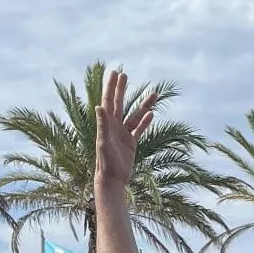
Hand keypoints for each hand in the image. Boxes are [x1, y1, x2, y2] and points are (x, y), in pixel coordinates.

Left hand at [95, 70, 155, 187]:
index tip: (115, 73)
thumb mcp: (103, 142)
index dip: (111, 87)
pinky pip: (139, 129)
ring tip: (154, 94)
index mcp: (107, 124)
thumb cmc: (106, 162)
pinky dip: (145, 122)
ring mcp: (123, 134)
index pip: (109, 101)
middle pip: (119, 103)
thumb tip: (99, 106)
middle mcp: (114, 126)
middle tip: (124, 75)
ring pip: (135, 115)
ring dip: (143, 105)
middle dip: (121, 89)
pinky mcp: (131, 142)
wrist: (113, 179)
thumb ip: (102, 124)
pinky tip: (152, 114)